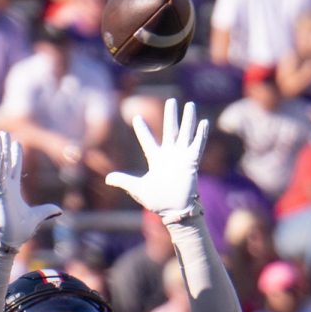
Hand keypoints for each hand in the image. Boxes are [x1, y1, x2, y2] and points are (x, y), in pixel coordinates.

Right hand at [0, 131, 61, 248]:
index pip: (14, 169)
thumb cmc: (18, 231)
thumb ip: (46, 211)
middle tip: (2, 132)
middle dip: (3, 147)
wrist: (9, 241)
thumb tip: (59, 210)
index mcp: (13, 192)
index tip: (15, 143)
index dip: (15, 156)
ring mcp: (1, 190)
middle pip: (4, 163)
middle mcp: (5, 188)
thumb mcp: (37, 218)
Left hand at [105, 99, 207, 221]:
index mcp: (156, 159)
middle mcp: (170, 155)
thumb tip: (107, 179)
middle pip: (170, 130)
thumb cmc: (158, 201)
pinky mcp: (192, 162)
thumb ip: (124, 181)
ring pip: (185, 133)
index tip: (136, 117)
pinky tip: (203, 122)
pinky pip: (198, 145)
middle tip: (171, 101)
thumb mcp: (138, 189)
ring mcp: (182, 157)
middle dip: (170, 116)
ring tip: (190, 104)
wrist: (175, 210)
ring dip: (188, 119)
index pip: (148, 140)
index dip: (142, 129)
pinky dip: (201, 134)